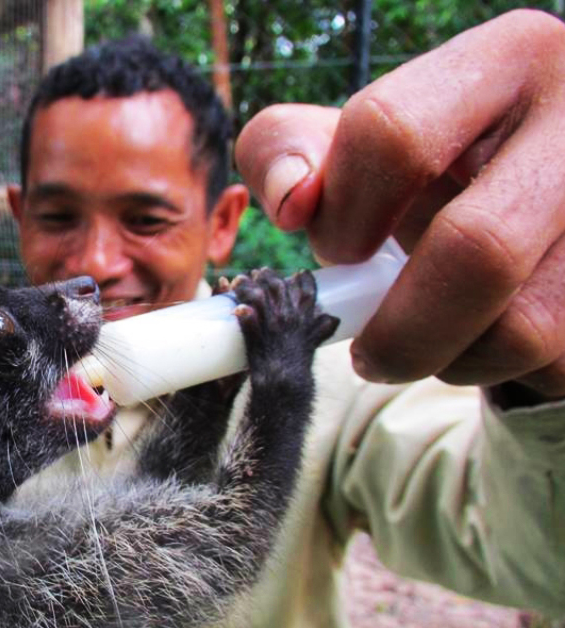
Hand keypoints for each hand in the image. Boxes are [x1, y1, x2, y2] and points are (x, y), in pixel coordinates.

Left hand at [235, 10, 564, 399]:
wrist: (538, 216)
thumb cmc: (427, 178)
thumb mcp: (355, 147)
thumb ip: (287, 152)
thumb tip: (290, 200)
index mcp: (505, 61)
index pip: (389, 136)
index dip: (342, 215)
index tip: (337, 252)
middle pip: (477, 249)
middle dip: (401, 329)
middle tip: (370, 353)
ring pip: (523, 326)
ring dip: (454, 356)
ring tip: (437, 334)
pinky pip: (554, 363)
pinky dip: (501, 369)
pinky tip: (489, 335)